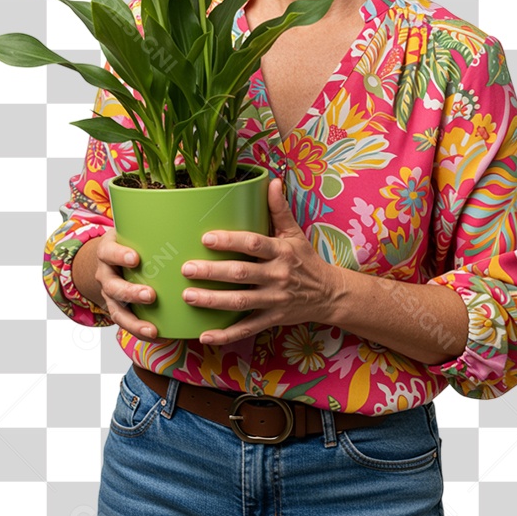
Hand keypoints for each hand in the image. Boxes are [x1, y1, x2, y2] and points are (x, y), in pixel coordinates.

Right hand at [93, 228, 157, 340]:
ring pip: (118, 310)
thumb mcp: (131, 230)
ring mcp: (110, 295)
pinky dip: (141, 332)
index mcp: (108, 251)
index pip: (109, 252)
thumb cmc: (129, 243)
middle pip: (113, 286)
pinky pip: (127, 324)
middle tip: (150, 295)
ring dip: (135, 321)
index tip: (135, 258)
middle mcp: (105, 274)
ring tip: (152, 329)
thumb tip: (188, 213)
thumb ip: (152, 225)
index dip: (120, 255)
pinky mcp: (118, 309)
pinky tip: (160, 336)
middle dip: (130, 292)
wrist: (107, 260)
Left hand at [181, 177, 340, 344]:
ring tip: (188, 296)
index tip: (206, 238)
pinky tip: (205, 335)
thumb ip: (280, 209)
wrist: (330, 294)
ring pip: (240, 302)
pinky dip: (226, 334)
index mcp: (281, 252)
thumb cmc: (306, 261)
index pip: (253, 244)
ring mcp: (274, 300)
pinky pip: (247, 328)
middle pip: (241, 274)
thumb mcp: (295, 234)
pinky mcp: (272, 319)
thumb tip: (272, 180)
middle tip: (187, 268)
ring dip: (213, 300)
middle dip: (212, 272)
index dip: (230, 241)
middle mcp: (277, 276)